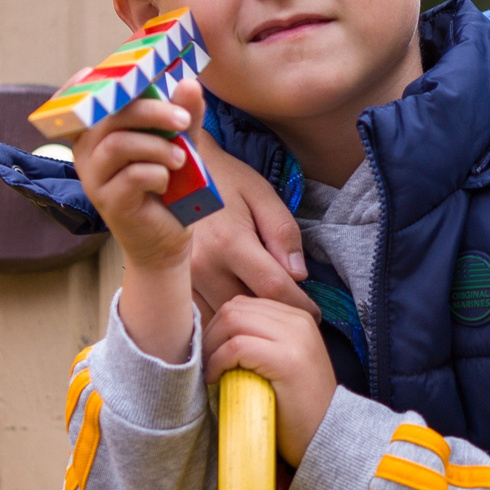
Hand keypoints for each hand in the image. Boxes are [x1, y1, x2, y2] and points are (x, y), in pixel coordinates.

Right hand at [175, 84, 313, 317]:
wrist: (177, 170)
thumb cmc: (225, 180)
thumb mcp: (262, 195)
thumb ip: (283, 233)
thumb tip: (299, 275)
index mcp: (230, 242)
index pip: (273, 288)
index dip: (299, 305)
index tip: (315, 314)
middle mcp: (203, 265)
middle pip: (250, 308)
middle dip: (276, 315)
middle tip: (295, 316)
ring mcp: (184, 277)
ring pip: (225, 317)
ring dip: (250, 319)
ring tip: (270, 313)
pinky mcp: (174, 283)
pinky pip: (204, 313)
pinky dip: (225, 315)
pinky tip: (242, 305)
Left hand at [203, 296, 337, 465]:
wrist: (326, 433)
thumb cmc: (296, 405)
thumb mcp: (282, 361)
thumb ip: (261, 340)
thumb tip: (216, 333)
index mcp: (297, 317)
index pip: (244, 303)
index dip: (218, 326)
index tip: (210, 352)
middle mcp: (298, 320)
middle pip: (234, 308)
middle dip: (210, 334)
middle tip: (204, 362)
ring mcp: (294, 338)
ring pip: (232, 321)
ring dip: (211, 346)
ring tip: (210, 371)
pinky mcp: (286, 360)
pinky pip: (237, 347)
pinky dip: (217, 361)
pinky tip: (216, 379)